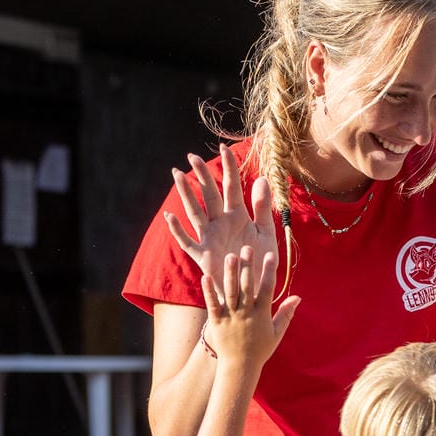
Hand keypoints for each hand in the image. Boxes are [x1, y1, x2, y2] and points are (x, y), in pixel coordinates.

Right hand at [163, 146, 274, 275]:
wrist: (255, 287)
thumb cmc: (260, 262)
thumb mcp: (266, 233)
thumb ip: (263, 207)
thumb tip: (262, 178)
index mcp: (238, 216)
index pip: (232, 187)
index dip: (229, 168)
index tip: (224, 147)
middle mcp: (221, 223)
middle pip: (209, 195)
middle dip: (202, 175)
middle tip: (192, 156)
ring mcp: (210, 237)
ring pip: (195, 211)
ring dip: (186, 194)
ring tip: (177, 174)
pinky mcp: (204, 255)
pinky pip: (187, 242)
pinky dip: (177, 230)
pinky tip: (169, 216)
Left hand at [201, 246, 300, 372]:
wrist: (240, 368)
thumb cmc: (260, 349)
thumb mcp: (277, 332)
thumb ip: (286, 313)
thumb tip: (298, 297)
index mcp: (262, 314)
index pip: (267, 288)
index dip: (269, 271)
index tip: (271, 255)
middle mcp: (246, 313)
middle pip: (247, 286)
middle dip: (248, 267)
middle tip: (247, 248)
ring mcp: (231, 317)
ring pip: (230, 291)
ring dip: (230, 274)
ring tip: (229, 256)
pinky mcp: (216, 321)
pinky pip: (212, 303)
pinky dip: (209, 290)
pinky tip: (205, 275)